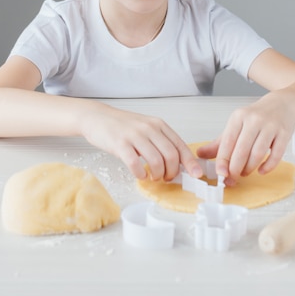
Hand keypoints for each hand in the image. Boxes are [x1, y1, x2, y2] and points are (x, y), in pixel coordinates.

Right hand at [81, 102, 202, 181]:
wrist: (98, 117)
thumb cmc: (123, 125)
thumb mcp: (146, 127)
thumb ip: (161, 140)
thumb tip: (178, 161)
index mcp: (158, 124)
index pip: (180, 145)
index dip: (190, 163)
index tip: (196, 175)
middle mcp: (149, 128)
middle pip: (171, 156)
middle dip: (172, 172)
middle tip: (166, 178)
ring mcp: (134, 135)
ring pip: (156, 161)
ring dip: (157, 175)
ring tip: (153, 177)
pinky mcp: (120, 144)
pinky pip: (135, 164)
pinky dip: (140, 174)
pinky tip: (139, 175)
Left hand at [197, 94, 294, 184]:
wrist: (281, 105)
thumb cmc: (257, 117)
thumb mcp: (236, 125)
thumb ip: (220, 142)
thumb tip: (200, 154)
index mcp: (239, 117)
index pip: (228, 141)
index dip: (223, 160)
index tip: (220, 173)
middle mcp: (254, 120)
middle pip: (242, 149)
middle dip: (235, 168)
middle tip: (232, 178)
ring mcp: (270, 126)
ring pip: (258, 153)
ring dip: (250, 168)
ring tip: (245, 173)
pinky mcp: (284, 133)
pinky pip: (276, 154)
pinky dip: (268, 166)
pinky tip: (262, 171)